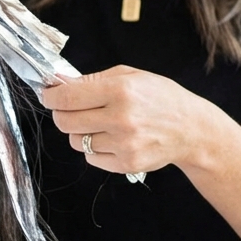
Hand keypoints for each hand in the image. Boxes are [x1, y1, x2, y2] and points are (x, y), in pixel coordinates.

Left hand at [41, 66, 220, 175]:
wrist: (192, 129)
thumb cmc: (159, 98)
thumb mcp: (130, 76)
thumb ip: (91, 80)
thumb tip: (57, 82)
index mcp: (121, 91)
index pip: (67, 98)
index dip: (51, 97)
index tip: (48, 95)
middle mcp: (121, 119)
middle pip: (65, 122)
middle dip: (62, 114)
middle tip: (72, 109)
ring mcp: (124, 144)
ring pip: (76, 141)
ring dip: (81, 132)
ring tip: (102, 123)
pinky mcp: (126, 164)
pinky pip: (91, 157)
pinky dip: (95, 149)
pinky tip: (113, 138)